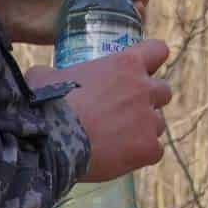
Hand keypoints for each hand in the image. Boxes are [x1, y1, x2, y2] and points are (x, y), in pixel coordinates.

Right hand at [27, 40, 171, 181]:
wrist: (52, 140)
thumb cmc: (46, 103)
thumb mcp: (44, 75)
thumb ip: (55, 73)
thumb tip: (43, 76)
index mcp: (125, 63)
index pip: (158, 50)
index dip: (151, 58)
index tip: (142, 68)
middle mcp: (144, 89)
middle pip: (164, 90)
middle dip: (149, 99)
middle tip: (125, 110)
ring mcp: (149, 120)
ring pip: (159, 123)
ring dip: (144, 128)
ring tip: (117, 139)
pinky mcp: (148, 149)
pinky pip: (155, 150)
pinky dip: (141, 154)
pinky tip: (120, 158)